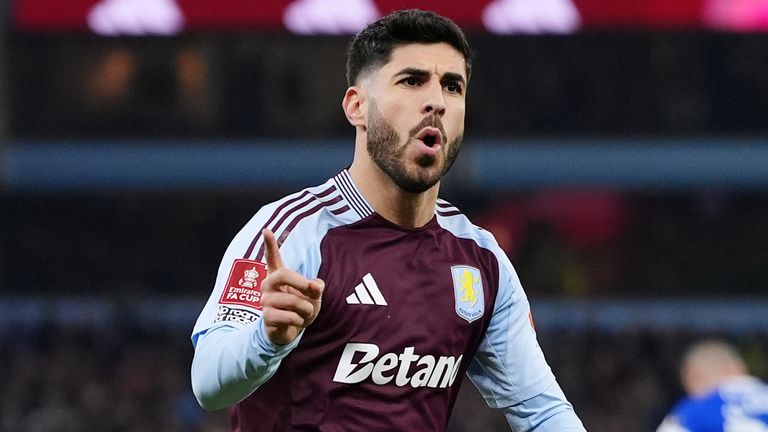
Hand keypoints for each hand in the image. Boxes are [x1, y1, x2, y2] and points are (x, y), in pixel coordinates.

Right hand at [260, 229, 323, 344]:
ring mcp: (265, 301)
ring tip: (305, 313)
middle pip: (282, 274)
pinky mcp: (266, 317)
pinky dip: (299, 321)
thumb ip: (316, 287)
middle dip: (301, 282)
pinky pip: (289, 317)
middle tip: (312, 290)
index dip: (270, 244)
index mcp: (279, 276)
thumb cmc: (301, 309)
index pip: (272, 257)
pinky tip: (296, 322)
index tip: (266, 230)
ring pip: (291, 300)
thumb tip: (316, 285)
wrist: (290, 332)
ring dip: (305, 308)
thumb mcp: (313, 296)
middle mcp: (268, 285)